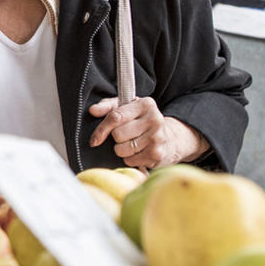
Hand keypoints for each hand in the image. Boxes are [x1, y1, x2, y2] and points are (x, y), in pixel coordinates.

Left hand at [88, 96, 208, 168]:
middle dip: (116, 138)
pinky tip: (139, 152)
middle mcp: (154, 119)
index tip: (94, 139)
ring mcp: (157, 138)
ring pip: (122, 149)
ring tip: (132, 144)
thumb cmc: (142, 121)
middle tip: (125, 136)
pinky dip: (130, 159)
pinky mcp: (157, 154)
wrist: (171, 139)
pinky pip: (130, 161)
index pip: (116, 117)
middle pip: (118, 135)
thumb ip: (108, 107)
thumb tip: (93, 110)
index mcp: (145, 104)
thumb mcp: (127, 108)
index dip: (101, 130)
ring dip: (122, 150)